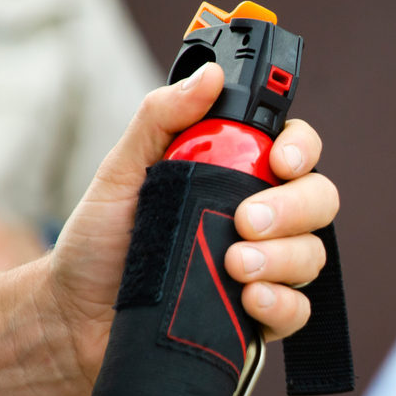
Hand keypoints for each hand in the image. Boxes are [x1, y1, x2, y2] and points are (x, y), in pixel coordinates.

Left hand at [47, 63, 337, 390]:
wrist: (78, 320)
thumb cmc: (102, 242)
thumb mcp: (122, 171)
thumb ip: (162, 118)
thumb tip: (208, 75)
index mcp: (238, 173)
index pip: (296, 148)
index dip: (301, 148)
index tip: (280, 160)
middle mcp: (262, 218)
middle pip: (318, 199)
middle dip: (293, 208)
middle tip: (246, 220)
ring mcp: (265, 269)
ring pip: (311, 254)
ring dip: (283, 257)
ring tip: (235, 266)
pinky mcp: (259, 318)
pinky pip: (298, 311)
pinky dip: (281, 304)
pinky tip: (250, 299)